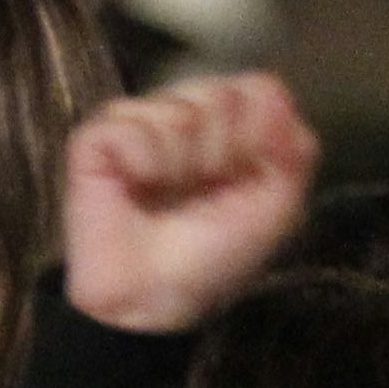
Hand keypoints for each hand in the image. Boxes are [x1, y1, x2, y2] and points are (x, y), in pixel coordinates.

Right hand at [63, 76, 315, 333]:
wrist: (153, 299)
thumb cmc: (213, 257)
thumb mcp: (275, 208)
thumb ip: (293, 149)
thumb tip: (275, 91)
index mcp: (231, 128)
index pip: (258, 89)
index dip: (258, 133)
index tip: (244, 178)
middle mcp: (186, 115)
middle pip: (221, 91)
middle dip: (221, 151)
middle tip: (201, 191)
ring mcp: (139, 123)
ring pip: (178, 108)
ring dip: (180, 164)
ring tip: (165, 196)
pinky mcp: (95, 138)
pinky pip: (131, 124)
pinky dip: (142, 162)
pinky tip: (134, 188)